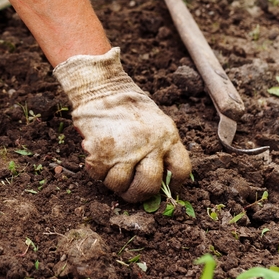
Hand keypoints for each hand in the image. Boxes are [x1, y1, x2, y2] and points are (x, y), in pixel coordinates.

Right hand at [54, 48, 190, 201]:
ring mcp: (126, 149)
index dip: (171, 185)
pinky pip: (100, 177)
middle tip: (130, 189)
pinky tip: (97, 159)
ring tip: (110, 168)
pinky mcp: (102, 152)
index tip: (160, 185)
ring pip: (121, 185)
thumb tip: (158, 182)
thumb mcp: (156, 122)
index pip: (181, 171)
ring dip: (113, 182)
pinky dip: (97, 172)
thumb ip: (160, 147)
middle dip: (138, 192)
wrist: (101, 86)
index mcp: (168, 136)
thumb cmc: (128, 106)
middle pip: (150, 185)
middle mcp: (151, 144)